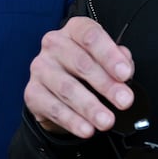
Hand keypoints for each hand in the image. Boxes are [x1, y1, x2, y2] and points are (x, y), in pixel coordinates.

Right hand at [24, 16, 134, 137]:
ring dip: (90, 107)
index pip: (90, 35)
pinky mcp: (32, 93)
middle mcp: (54, 44)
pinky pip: (54, 108)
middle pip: (81, 63)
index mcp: (74, 30)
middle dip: (106, 85)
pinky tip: (87, 129)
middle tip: (124, 101)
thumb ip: (119, 59)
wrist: (58, 89)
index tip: (125, 74)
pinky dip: (72, 121)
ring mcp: (40, 68)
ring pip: (67, 88)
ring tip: (107, 120)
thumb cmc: (87, 68)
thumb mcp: (107, 59)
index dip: (109, 55)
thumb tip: (125, 66)